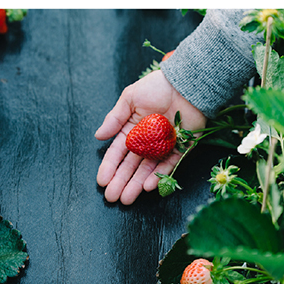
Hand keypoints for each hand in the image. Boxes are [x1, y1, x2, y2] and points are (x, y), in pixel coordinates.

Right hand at [95, 70, 206, 204]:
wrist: (186, 84)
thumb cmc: (157, 86)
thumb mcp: (130, 98)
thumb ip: (114, 119)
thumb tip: (98, 136)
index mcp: (132, 129)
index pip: (118, 152)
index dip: (109, 166)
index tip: (102, 180)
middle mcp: (146, 141)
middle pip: (131, 165)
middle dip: (121, 181)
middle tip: (111, 197)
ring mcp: (162, 147)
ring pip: (147, 170)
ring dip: (136, 184)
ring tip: (126, 199)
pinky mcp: (180, 148)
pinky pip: (168, 166)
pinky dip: (158, 176)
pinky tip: (147, 187)